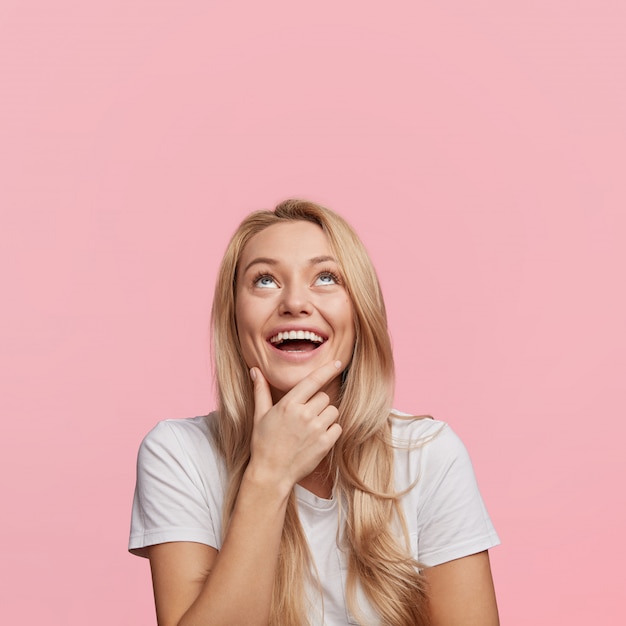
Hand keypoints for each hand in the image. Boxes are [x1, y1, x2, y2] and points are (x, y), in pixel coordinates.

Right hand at [248, 361, 342, 488]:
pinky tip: (317, 438)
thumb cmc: (263, 443)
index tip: (337, 362)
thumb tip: (255, 370)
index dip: (327, 370)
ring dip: (326, 416)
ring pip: (333, 410)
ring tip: (311, 427)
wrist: (271, 474)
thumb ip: (261, 390)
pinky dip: (331, 431)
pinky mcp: (325, 444)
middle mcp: (304, 414)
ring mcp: (316, 429)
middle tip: (305, 416)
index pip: (313, 380)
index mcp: (288, 404)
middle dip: (317, 403)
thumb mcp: (260, 415)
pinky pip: (338, 428)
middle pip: (324, 396)